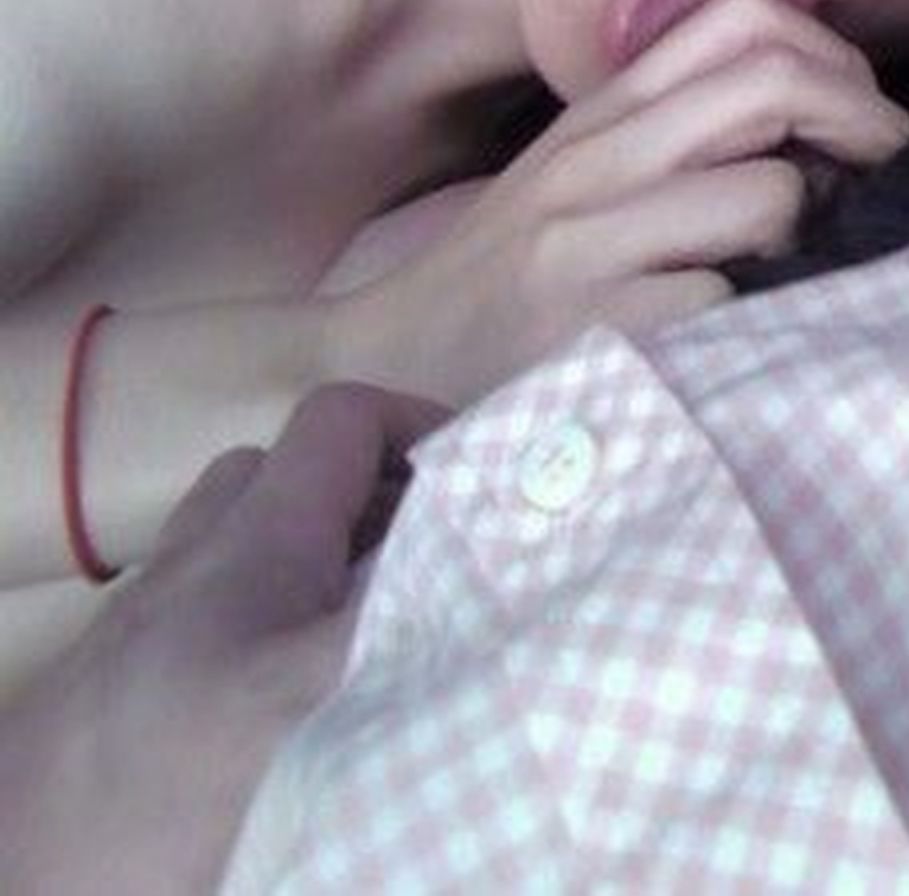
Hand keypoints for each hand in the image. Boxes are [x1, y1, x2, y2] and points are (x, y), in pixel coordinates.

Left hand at [0, 383, 443, 895]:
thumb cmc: (185, 791)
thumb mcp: (325, 685)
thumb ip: (416, 597)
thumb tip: (506, 524)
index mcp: (249, 542)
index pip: (341, 420)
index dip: (417, 429)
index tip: (485, 493)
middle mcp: (183, 571)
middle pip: (284, 485)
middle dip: (368, 510)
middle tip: (438, 579)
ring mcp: (134, 644)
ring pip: (237, 569)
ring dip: (309, 587)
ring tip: (369, 657)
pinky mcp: (100, 719)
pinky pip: (197, 645)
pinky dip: (255, 657)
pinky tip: (283, 733)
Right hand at [325, 0, 908, 400]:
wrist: (380, 363)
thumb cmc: (508, 275)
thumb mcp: (581, 175)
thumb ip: (680, 132)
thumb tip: (825, 129)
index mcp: (605, 111)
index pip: (742, 13)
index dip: (833, 55)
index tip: (859, 118)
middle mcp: (597, 159)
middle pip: (772, 80)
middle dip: (865, 123)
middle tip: (887, 175)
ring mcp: (589, 244)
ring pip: (766, 194)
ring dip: (809, 234)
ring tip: (791, 268)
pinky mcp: (590, 331)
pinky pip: (726, 305)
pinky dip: (756, 323)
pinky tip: (738, 343)